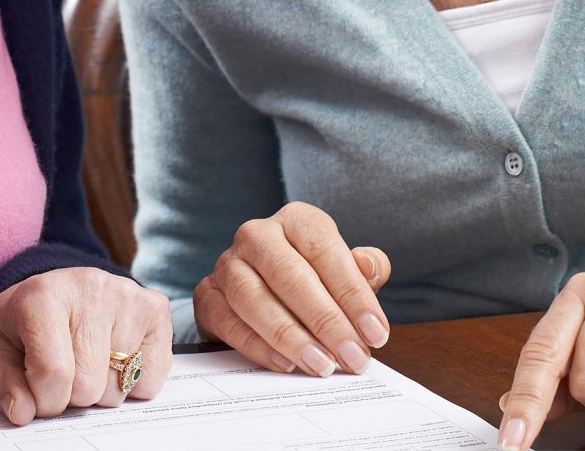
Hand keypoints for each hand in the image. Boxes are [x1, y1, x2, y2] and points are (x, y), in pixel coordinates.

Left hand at [0, 268, 171, 425]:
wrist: (59, 289)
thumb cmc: (28, 321)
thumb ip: (4, 385)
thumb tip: (22, 412)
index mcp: (42, 296)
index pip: (53, 374)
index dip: (44, 400)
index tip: (38, 391)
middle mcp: (90, 288)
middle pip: (88, 385)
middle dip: (72, 395)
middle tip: (64, 370)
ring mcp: (127, 296)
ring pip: (118, 387)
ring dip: (101, 389)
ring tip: (87, 360)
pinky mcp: (154, 309)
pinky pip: (150, 380)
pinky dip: (131, 383)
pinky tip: (113, 357)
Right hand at [192, 201, 392, 377]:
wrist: (262, 289)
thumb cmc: (313, 278)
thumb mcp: (343, 269)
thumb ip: (365, 268)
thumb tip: (371, 266)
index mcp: (296, 220)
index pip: (325, 251)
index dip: (353, 295)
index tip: (376, 334)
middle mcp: (256, 235)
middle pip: (289, 275)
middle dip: (325, 321)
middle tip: (352, 357)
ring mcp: (227, 264)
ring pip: (254, 299)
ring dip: (291, 337)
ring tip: (322, 365)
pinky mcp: (208, 295)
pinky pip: (229, 322)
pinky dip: (258, 346)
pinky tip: (286, 364)